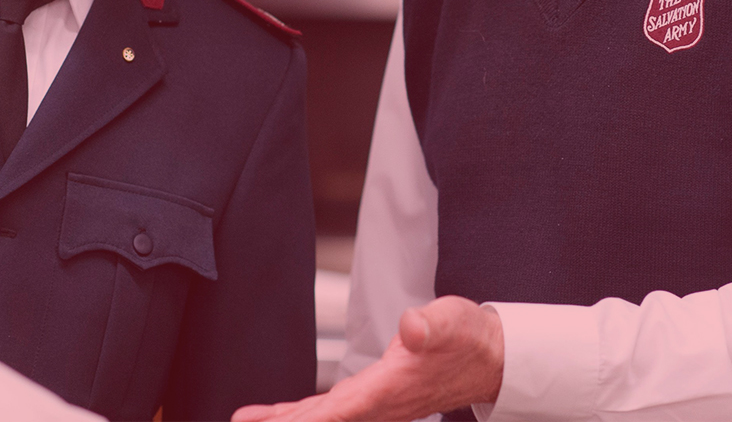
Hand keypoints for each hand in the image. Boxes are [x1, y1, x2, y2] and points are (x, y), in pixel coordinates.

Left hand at [232, 296, 503, 421]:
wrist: (489, 356)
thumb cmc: (468, 337)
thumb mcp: (452, 320)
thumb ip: (432, 325)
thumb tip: (414, 326)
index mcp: (390, 387)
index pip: (339, 409)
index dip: (308, 418)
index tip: (274, 420)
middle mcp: (380, 404)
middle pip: (324, 420)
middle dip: (286, 421)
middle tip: (243, 419)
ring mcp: (377, 405)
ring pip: (326, 418)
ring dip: (291, 418)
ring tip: (251, 417)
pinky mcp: (377, 399)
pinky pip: (333, 411)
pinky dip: (307, 413)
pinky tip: (291, 412)